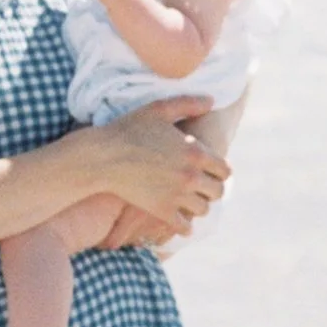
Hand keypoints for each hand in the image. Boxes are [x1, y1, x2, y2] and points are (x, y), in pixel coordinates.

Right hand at [92, 98, 228, 225]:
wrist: (102, 156)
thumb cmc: (129, 129)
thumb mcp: (159, 109)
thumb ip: (188, 103)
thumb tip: (211, 100)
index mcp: (195, 152)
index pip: (224, 170)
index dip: (220, 171)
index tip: (212, 172)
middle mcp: (191, 176)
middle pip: (218, 191)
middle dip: (212, 189)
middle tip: (204, 188)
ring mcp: (177, 195)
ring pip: (203, 210)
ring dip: (199, 206)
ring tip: (191, 202)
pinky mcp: (161, 211)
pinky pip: (184, 227)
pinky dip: (185, 226)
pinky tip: (181, 221)